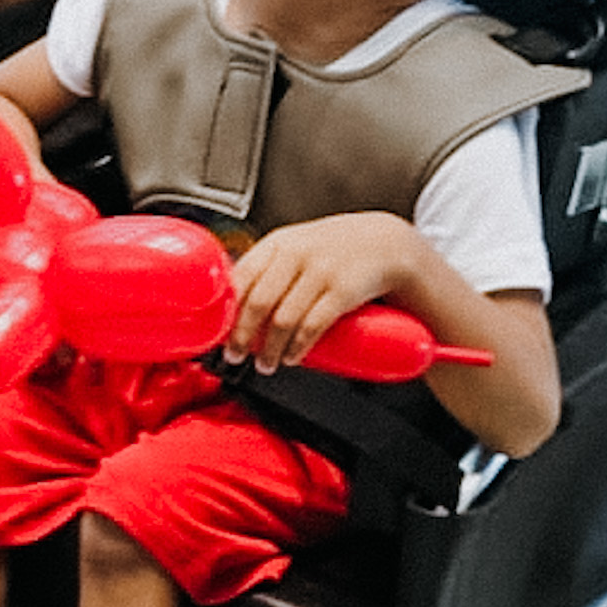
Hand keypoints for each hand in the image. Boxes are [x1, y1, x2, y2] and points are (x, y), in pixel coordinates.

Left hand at [226, 212, 420, 372]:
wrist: (388, 243)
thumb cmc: (335, 249)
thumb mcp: (297, 246)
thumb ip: (268, 267)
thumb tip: (232, 303)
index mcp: (278, 243)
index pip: (240, 277)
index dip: (226, 309)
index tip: (217, 332)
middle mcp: (296, 254)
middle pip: (257, 301)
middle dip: (242, 335)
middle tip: (235, 355)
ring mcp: (321, 271)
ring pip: (283, 318)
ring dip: (270, 349)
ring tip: (265, 364)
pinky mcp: (344, 290)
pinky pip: (313, 324)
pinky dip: (298, 346)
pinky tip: (291, 357)